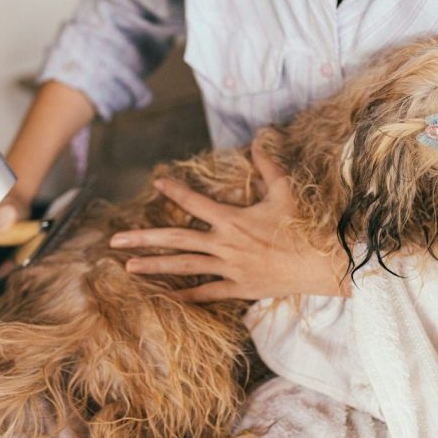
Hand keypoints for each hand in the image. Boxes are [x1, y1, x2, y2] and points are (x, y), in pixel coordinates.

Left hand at [109, 140, 349, 301]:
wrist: (322, 264)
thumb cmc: (305, 226)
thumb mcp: (286, 191)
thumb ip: (268, 165)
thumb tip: (259, 139)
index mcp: (232, 219)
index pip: (194, 202)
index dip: (174, 190)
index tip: (156, 182)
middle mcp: (224, 244)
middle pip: (175, 240)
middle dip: (143, 239)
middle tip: (114, 241)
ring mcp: (229, 269)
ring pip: (184, 267)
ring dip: (155, 267)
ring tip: (128, 268)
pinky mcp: (239, 288)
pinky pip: (208, 293)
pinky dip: (188, 296)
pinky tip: (167, 298)